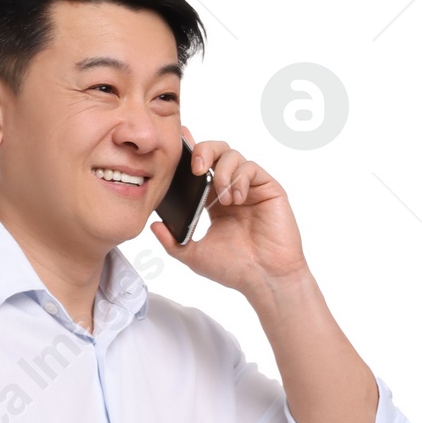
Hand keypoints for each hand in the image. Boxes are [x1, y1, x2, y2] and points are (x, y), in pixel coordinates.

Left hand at [149, 140, 308, 298]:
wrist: (264, 279)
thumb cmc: (234, 269)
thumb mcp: (195, 256)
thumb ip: (172, 242)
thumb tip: (153, 225)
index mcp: (213, 202)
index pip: (200, 168)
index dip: (189, 152)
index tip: (178, 143)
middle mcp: (231, 190)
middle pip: (216, 151)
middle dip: (204, 151)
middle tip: (196, 168)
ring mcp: (250, 188)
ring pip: (233, 155)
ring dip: (222, 172)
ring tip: (222, 198)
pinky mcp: (268, 188)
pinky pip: (251, 168)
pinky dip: (239, 179)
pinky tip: (236, 200)